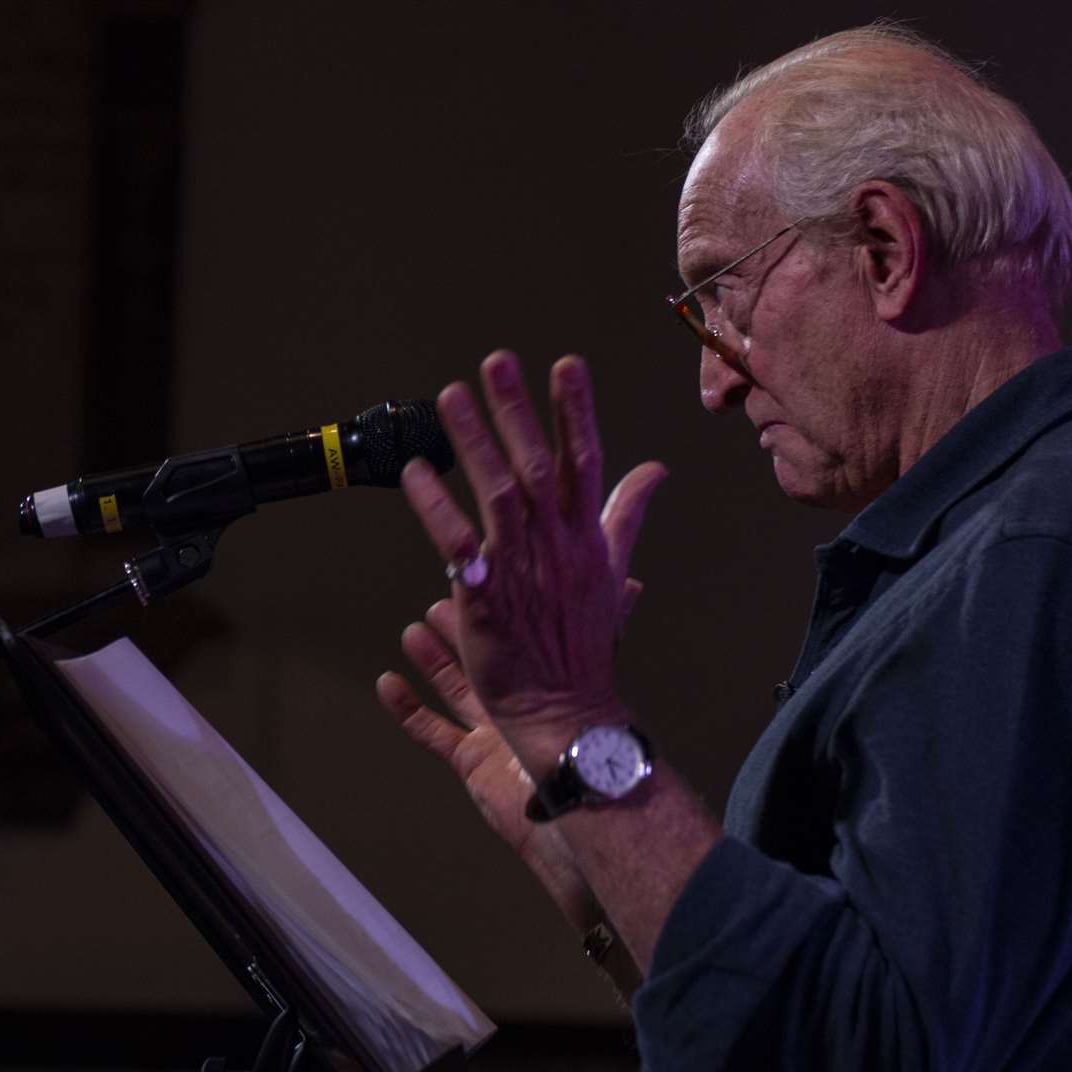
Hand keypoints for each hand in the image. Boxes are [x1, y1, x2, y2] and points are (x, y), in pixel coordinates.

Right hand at [376, 588, 645, 931]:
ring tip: (412, 633)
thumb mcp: (599, 668)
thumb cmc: (592, 735)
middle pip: (483, 660)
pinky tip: (388, 683)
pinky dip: (408, 709)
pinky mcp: (471, 761)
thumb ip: (609, 624)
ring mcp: (492, 732)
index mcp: (546, 678)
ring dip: (432, 662)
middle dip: (458, 632)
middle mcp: (520, 701)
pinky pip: (432, 732)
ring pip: (454, 690)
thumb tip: (637, 580)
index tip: (475, 584)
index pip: (516, 636)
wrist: (579, 797)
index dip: (495, 613)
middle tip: (435, 606)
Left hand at [398, 351, 665, 763]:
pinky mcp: (485, 598)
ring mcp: (520, 571)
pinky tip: (416, 474)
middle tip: (497, 363)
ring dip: (472, 443)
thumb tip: (655, 469)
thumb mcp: (613, 570)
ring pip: (496, 496)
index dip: (575, 412)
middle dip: (516, 411)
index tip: (567, 365)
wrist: (565, 707)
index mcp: (585, 536)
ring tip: (450, 397)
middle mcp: (555, 546)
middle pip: (536, 466)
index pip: (584, 461)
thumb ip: (627, 513)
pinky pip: (457, 546)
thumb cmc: (584, 640)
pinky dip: (436, 509)